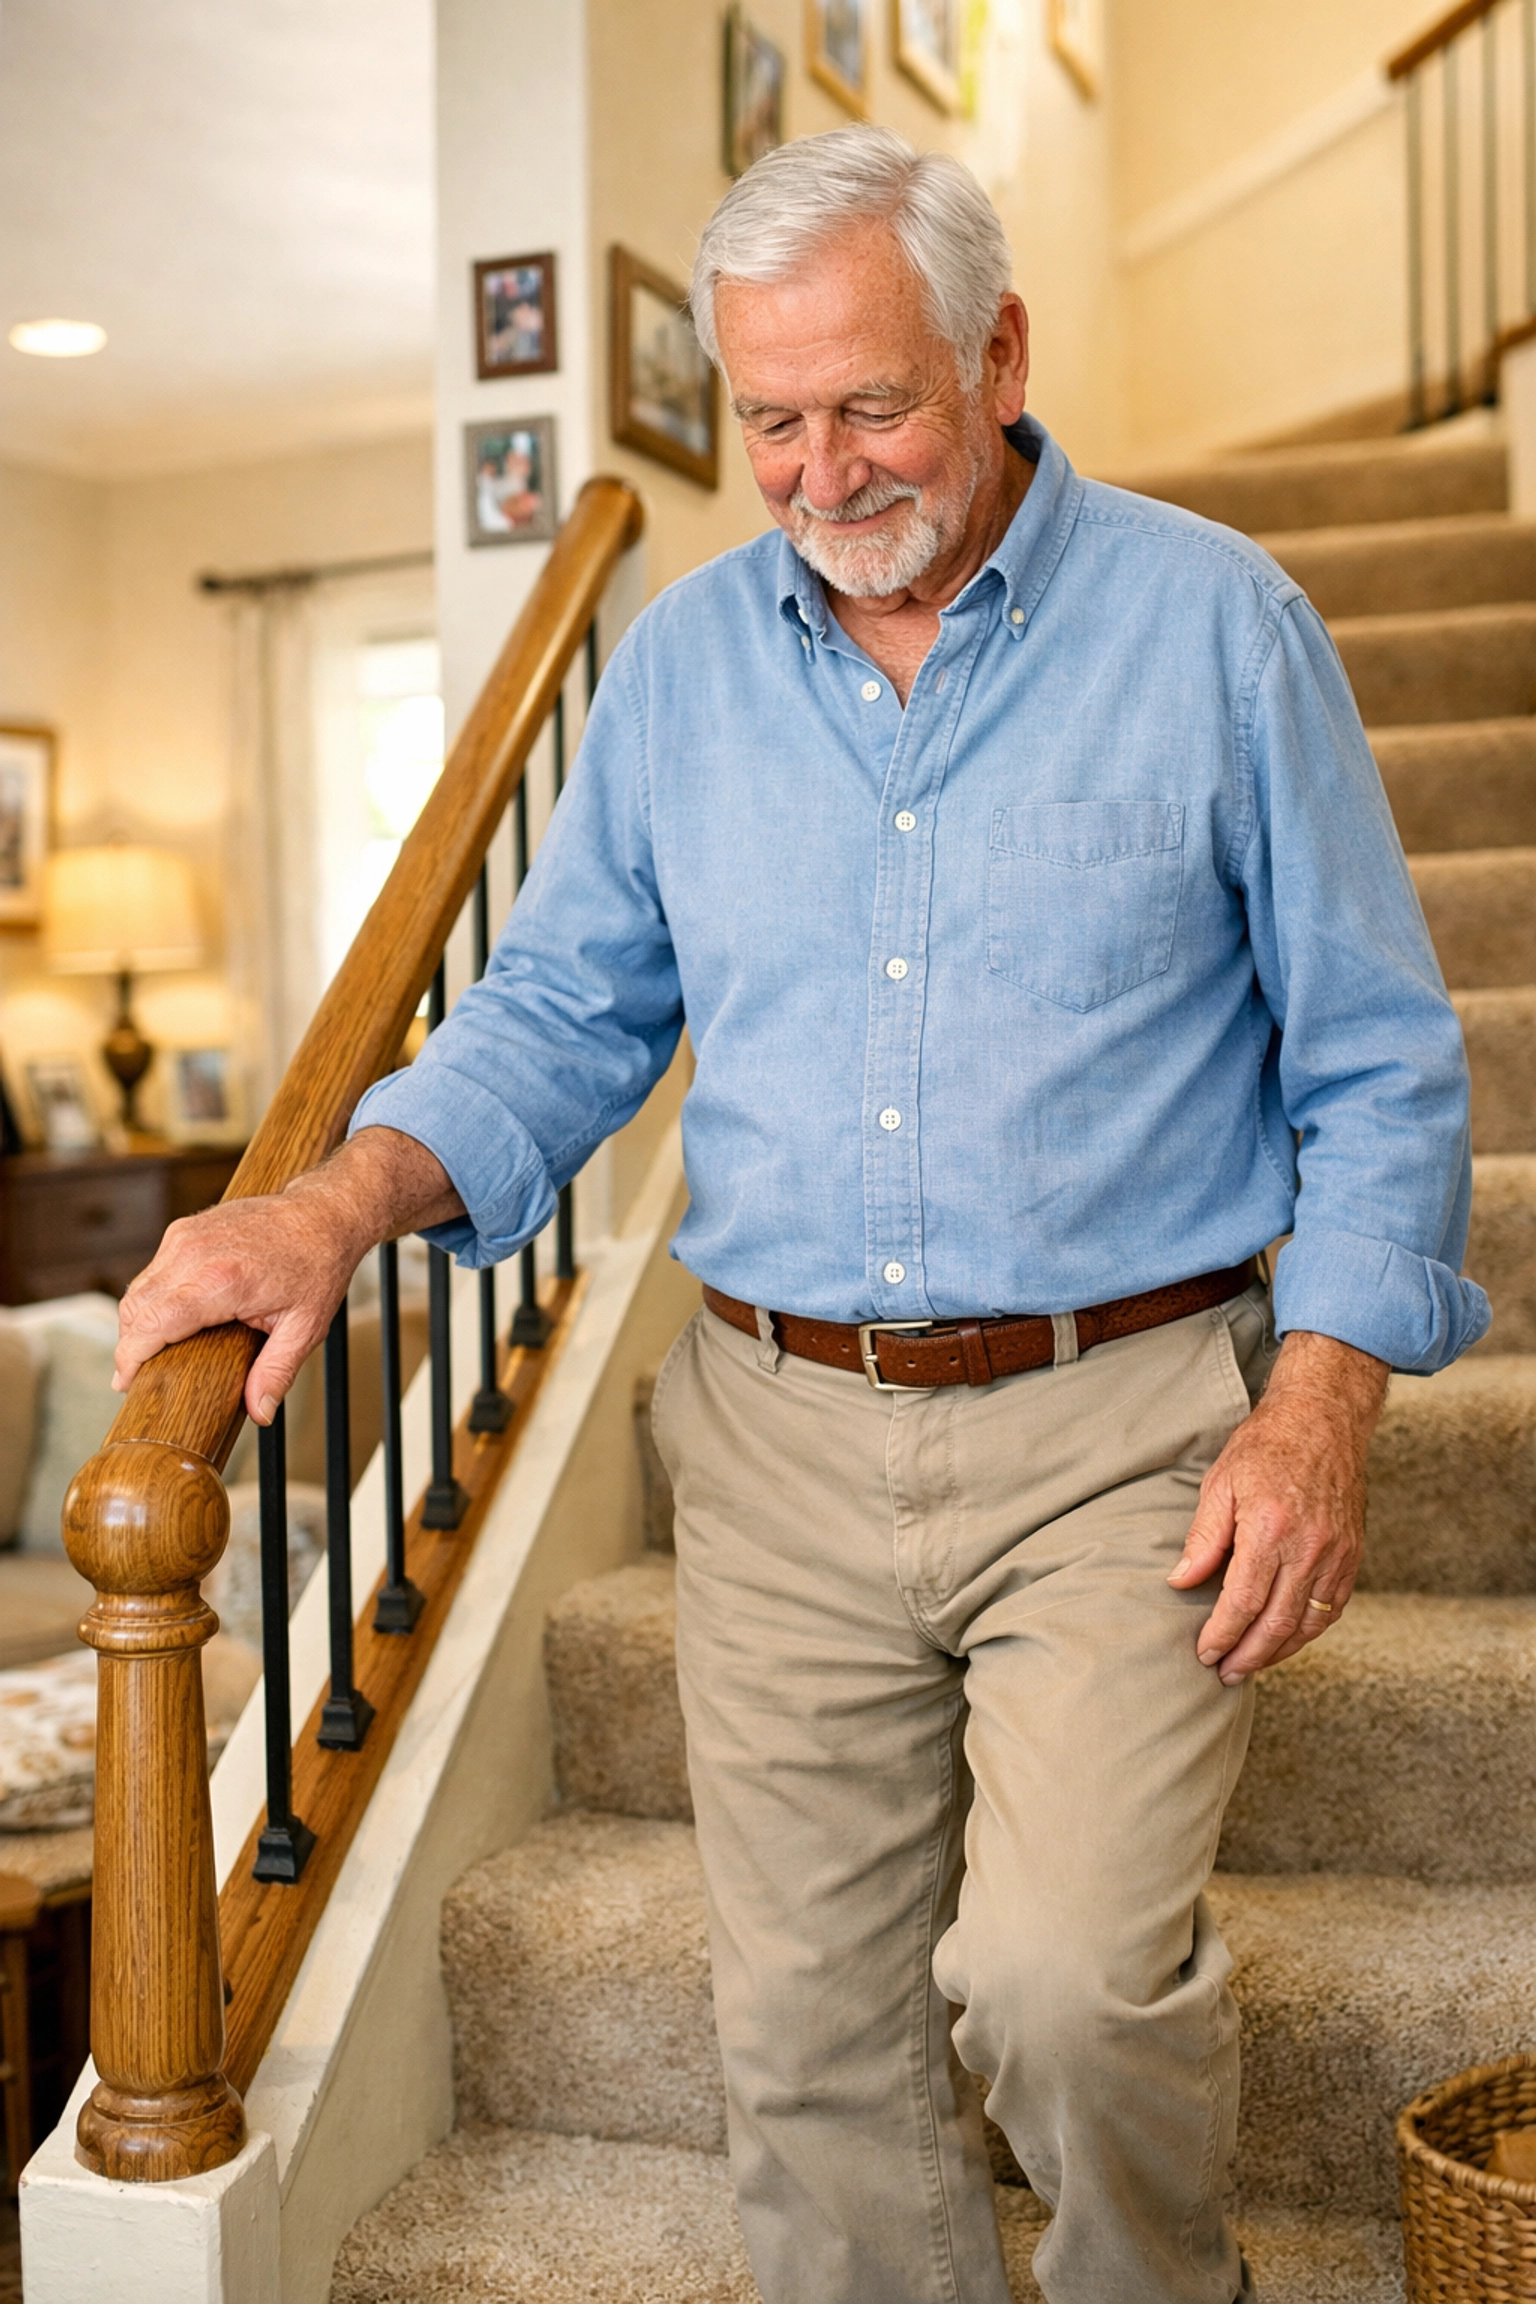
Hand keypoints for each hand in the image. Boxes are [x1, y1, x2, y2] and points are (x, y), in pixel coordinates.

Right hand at [112, 1127, 462, 1424]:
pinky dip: (152, 1298)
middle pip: (135, 1308)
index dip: (131, 1358)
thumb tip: (260, 1413)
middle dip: (129, 1345)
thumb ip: (277, 1372)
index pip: (151, 1324)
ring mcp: (185, 1237)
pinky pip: (152, 1271)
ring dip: (137, 1322)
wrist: (324, 1213)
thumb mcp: (305, 1327)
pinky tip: (167, 1320)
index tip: (126, 1383)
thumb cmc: (318, 1266)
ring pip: (138, 1288)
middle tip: (137, 1376)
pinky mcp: (184, 1229)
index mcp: (221, 1281)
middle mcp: (193, 1254)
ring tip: (151, 1353)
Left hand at [1167, 1330, 1388, 1684]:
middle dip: (1248, 1656)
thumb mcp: (1220, 1483)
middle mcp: (1310, 1548)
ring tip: (1251, 1665)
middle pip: (1277, 1624)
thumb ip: (1203, 1538)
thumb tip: (1181, 1581)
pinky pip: (1332, 1608)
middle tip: (1224, 1674)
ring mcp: (1337, 1555)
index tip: (1204, 1652)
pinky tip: (1286, 1639)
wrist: (1324, 1419)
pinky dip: (1307, 1631)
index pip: (1243, 1602)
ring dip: (1278, 1652)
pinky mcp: (1352, 1555)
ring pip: (1308, 1624)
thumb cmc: (1267, 1446)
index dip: (1222, 1634)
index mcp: (1270, 1530)